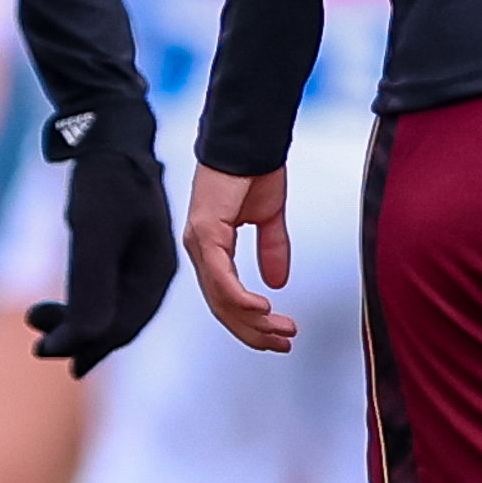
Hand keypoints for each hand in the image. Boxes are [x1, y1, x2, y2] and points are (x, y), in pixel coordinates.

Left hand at [30, 107, 177, 370]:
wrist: (110, 131)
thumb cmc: (105, 180)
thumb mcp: (94, 234)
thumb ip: (90, 288)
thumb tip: (81, 342)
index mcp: (157, 274)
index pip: (123, 327)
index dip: (84, 345)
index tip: (45, 351)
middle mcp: (152, 273)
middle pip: (118, 323)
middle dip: (79, 338)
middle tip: (40, 347)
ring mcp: (138, 261)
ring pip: (109, 308)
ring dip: (74, 321)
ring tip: (36, 318)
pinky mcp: (121, 249)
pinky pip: (103, 289)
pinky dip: (79, 302)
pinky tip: (57, 303)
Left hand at [184, 163, 297, 353]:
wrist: (250, 139)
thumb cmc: (254, 169)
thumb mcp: (268, 218)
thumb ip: (271, 249)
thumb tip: (278, 282)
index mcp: (211, 247)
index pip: (225, 299)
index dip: (250, 323)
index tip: (277, 337)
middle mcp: (199, 249)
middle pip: (222, 307)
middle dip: (253, 331)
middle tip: (282, 343)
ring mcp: (199, 242)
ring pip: (221, 298)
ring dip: (253, 320)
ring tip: (280, 331)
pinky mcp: (205, 233)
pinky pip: (221, 277)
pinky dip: (240, 298)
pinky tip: (262, 310)